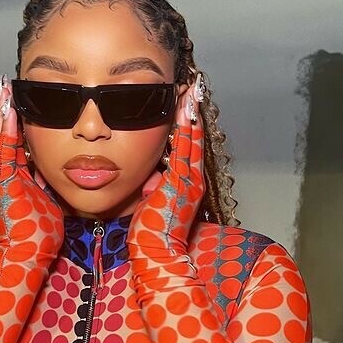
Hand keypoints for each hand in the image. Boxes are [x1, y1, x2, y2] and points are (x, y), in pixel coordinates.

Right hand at [0, 77, 63, 265]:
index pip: (17, 146)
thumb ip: (49, 186)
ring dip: (2, 113)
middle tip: (8, 89)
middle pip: (5, 137)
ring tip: (5, 91)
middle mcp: (4, 176)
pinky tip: (6, 108)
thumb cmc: (41, 235)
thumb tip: (61, 172)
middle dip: (6, 113)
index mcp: (16, 180)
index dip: (18, 125)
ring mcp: (0, 177)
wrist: (28, 253)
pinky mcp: (1, 180)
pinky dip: (3, 127)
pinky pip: (1, 147)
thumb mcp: (49, 202)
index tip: (22, 105)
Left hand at [127, 82, 204, 259]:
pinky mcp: (180, 181)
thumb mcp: (150, 207)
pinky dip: (186, 126)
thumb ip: (152, 190)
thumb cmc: (149, 236)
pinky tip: (184, 108)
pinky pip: (184, 147)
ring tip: (191, 92)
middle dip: (193, 115)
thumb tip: (148, 180)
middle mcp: (191, 182)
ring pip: (191, 140)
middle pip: (193, 140)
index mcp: (185, 188)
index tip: (185, 107)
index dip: (188, 128)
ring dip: (191, 114)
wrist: (156, 253)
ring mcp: (188, 180)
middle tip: (193, 90)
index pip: (187, 151)